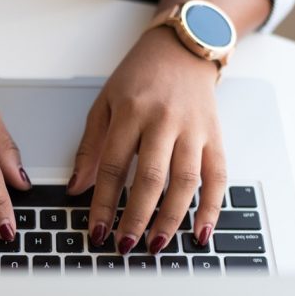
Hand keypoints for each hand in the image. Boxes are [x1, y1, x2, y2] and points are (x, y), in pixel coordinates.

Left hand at [67, 26, 226, 254]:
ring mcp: (194, 129)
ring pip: (185, 181)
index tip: (96, 230)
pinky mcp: (216, 136)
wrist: (182, 49)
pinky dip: (212, 207)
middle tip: (125, 245)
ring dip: (171, 219)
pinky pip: (218, 176)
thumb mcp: (105, 104)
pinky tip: (201, 232)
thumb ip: (90, 147)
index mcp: (131, 112)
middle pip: (150, 178)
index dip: (102, 202)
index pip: (113, 166)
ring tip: (155, 245)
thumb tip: (76, 188)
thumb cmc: (139, 77)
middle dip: (136, 217)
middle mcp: (164, 121)